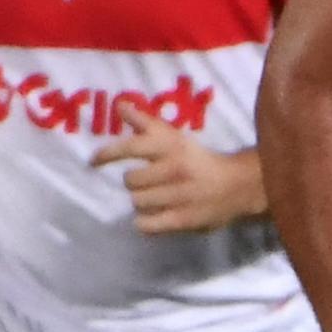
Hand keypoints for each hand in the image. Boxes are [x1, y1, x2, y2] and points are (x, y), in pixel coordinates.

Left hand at [92, 100, 262, 233]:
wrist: (237, 186)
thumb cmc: (197, 160)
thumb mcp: (174, 137)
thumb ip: (145, 122)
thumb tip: (119, 106)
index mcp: (170, 147)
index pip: (129, 148)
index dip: (106, 155)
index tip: (93, 162)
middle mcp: (173, 169)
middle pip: (130, 181)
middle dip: (136, 182)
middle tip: (150, 183)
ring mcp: (179, 196)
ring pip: (138, 202)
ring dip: (143, 202)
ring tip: (157, 199)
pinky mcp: (183, 219)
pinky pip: (147, 224)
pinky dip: (145, 223)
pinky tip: (153, 218)